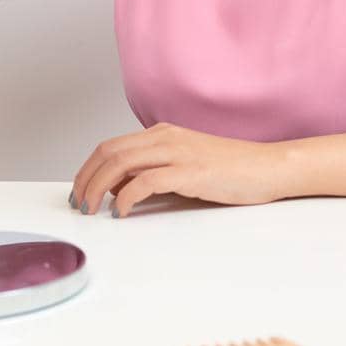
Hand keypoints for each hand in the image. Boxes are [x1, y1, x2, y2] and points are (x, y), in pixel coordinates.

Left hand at [69, 122, 291, 218]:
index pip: (110, 146)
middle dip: (85, 178)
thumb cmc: (231, 171)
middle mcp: (166, 137)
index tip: (79, 190)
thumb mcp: (185, 166)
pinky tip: (122, 211)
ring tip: (92, 209)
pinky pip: (144, 181)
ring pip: (120, 163)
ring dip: (98, 188)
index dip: (88, 169)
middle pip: (108, 152)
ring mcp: (177, 152)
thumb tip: (118, 190)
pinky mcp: (189, 171)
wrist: (268, 167)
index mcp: (163, 133)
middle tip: (78, 204)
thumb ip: (154, 173)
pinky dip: (125, 197)